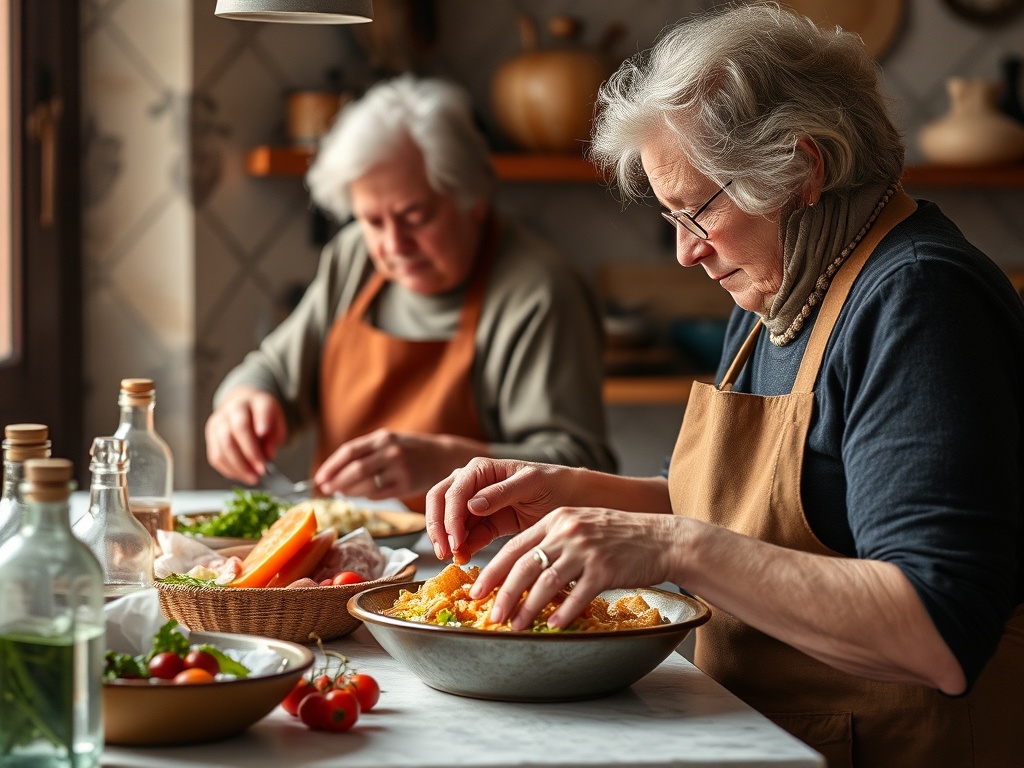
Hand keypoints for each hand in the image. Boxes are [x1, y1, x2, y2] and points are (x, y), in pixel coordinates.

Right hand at [205, 387, 286, 484]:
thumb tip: (267, 455)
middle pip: (238, 429)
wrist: (244, 408)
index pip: (261, 408)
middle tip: (261, 470)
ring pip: (223, 445)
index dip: (262, 420)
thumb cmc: (263, 419)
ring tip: (253, 478)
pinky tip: (241, 475)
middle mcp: (234, 408)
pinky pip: (215, 456)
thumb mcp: (277, 424)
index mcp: (256, 401)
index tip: (264, 433)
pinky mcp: (210, 435)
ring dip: (239, 466)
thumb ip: (274, 438)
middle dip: (250, 453)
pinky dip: (229, 470)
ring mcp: (219, 421)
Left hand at [314, 429, 489, 501]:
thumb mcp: (389, 440)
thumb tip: (334, 470)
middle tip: (325, 489)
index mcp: (383, 437)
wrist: (442, 456)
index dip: (331, 465)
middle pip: (354, 469)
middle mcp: (391, 452)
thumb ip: (365, 451)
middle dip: (336, 481)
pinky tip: (361, 494)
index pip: (349, 451)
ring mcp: (399, 469)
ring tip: (341, 493)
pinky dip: (365, 496)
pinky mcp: (406, 485)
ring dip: (348, 491)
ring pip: (365, 484)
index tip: (320, 477)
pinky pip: (378, 494)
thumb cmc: (409, 449)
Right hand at [425, 458, 581, 563]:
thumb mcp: (531, 484)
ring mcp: (476, 504)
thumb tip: (471, 505)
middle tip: (445, 551)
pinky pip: (467, 535)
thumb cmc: (553, 483)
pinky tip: (465, 557)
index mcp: (481, 469)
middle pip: (440, 502)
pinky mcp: (485, 524)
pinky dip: (463, 547)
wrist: (571, 499)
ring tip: (454, 558)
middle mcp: (472, 483)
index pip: (453, 491)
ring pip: (449, 521)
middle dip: (439, 527)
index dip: (449, 516)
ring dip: (448, 540)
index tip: (455, 539)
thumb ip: (501, 492)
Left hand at [474, 507, 681, 630]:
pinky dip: (564, 613)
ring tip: (515, 627)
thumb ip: (554, 541)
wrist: (663, 538)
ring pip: (546, 582)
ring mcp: (587, 549)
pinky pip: (578, 595)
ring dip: (528, 609)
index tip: (478, 590)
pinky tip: (555, 626)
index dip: (492, 570)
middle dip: (504, 594)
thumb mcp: (582, 526)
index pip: (515, 546)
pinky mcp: (606, 568)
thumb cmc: (620, 536)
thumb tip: (523, 573)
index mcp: (557, 519)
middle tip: (492, 615)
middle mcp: (568, 531)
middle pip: (524, 565)